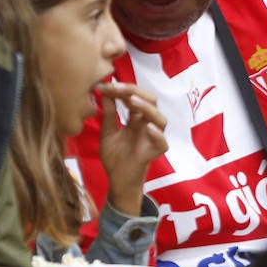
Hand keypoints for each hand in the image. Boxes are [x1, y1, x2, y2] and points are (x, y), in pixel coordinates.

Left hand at [97, 82, 167, 216]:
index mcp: (137, 118)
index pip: (135, 97)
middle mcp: (148, 125)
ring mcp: (153, 138)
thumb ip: (108, 114)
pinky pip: (162, 142)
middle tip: (118, 88)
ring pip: (160, 119)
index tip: (104, 85)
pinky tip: (147, 128)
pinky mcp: (154, 153)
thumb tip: (104, 92)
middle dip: (136, 91)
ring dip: (147, 108)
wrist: (117, 181)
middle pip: (151, 101)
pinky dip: (157, 134)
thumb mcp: (107, 133)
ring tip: (132, 102)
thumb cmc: (115, 157)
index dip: (122, 89)